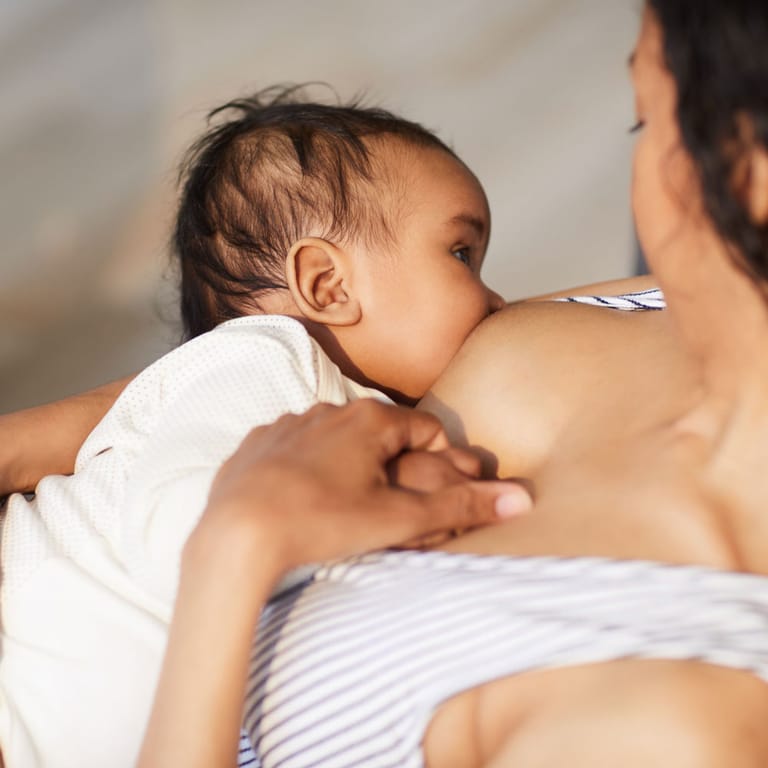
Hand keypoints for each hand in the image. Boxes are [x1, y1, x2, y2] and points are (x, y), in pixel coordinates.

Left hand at [192, 400, 530, 576]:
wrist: (236, 537)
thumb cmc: (321, 523)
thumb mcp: (398, 519)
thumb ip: (461, 506)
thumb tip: (522, 500)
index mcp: (367, 418)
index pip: (424, 428)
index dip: (437, 460)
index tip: (429, 494)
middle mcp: (326, 409)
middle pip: (379, 432)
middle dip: (392, 465)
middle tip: (388, 508)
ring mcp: (286, 424)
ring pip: (335, 439)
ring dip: (348, 466)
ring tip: (343, 508)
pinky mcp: (255, 444)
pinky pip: (293, 449)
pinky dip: (305, 470)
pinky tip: (301, 502)